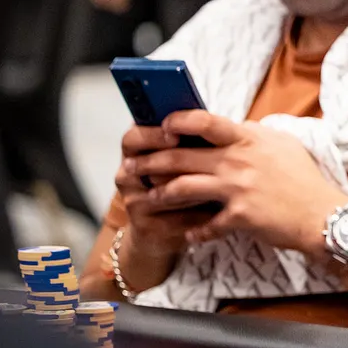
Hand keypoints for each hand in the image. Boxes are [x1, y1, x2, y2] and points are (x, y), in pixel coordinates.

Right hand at [114, 124, 217, 263]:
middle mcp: (126, 176)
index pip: (132, 137)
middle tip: (208, 165)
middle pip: (147, 165)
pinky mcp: (145, 227)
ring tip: (222, 188)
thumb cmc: (181, 179)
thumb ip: (188, 138)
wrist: (165, 227)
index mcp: (134, 152)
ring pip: (165, 193)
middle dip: (179, 165)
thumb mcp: (182, 155)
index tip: (174, 135)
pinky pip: (176, 219)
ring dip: (196, 191)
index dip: (152, 135)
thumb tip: (210, 120)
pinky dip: (200, 215)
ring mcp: (133, 203)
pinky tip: (219, 213)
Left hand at [127, 110, 347, 254]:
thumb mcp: (284, 145)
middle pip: (180, 156)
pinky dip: (195, 231)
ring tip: (148, 198)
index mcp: (248, 139)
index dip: (177, 122)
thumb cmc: (305, 180)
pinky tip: (190, 233)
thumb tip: (236, 126)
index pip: (204, 121)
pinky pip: (206, 224)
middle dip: (150, 162)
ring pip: (182, 188)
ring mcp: (238, 188)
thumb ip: (254, 135)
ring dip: (160, 194)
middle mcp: (239, 160)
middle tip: (132, 167)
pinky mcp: (240, 216)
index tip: (161, 126)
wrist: (324, 216)